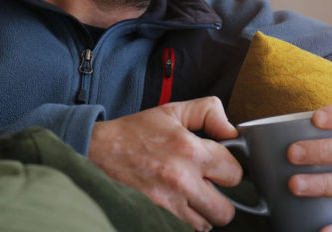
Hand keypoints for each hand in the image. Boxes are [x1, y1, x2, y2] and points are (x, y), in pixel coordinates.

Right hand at [88, 96, 242, 230]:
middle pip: (225, 211)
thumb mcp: (173, 111)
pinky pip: (184, 229)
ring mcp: (167, 204)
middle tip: (210, 187)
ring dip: (203, 212)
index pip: (234, 173)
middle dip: (222, 198)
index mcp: (189, 150)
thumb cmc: (135, 132)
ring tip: (193, 196)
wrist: (98, 150)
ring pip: (206, 225)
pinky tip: (180, 205)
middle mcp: (181, 181)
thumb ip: (208, 112)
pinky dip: (186, 221)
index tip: (218, 165)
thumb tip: (231, 130)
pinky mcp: (154, 216)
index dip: (228, 168)